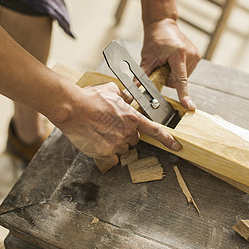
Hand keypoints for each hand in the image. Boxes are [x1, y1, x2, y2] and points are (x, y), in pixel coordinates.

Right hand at [57, 82, 181, 166]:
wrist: (72, 108)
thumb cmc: (89, 98)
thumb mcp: (111, 90)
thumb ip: (124, 96)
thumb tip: (129, 96)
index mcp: (131, 117)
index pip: (155, 130)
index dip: (168, 139)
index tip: (177, 146)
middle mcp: (127, 132)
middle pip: (133, 140)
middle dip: (125, 135)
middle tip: (111, 127)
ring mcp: (116, 144)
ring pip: (121, 148)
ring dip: (114, 143)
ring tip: (100, 132)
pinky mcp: (105, 153)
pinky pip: (111, 157)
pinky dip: (106, 153)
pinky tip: (97, 141)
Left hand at [141, 18, 201, 109]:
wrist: (163, 24)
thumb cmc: (154, 39)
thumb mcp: (147, 57)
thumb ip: (143, 74)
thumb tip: (136, 88)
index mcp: (178, 54)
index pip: (180, 80)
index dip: (184, 94)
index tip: (190, 106)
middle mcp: (190, 54)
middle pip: (179, 80)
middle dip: (168, 78)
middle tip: (162, 65)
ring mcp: (196, 55)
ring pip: (182, 78)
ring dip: (173, 74)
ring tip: (167, 61)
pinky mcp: (197, 56)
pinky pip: (186, 72)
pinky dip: (178, 70)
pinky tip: (173, 60)